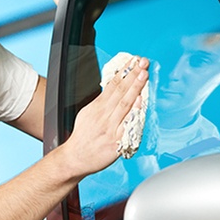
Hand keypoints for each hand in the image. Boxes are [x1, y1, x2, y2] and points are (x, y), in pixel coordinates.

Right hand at [63, 57, 149, 177]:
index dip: (124, 72)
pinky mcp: (116, 141)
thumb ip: (101, 103)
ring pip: (125, 104)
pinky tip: (140, 102)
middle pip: (120, 91)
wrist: (75, 158)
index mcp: (96, 107)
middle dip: (133, 75)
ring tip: (144, 75)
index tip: (133, 61)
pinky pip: (128, 124)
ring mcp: (111, 128)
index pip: (112, 85)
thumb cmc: (82, 138)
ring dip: (135, 88)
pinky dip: (134, 112)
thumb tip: (113, 90)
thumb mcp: (86, 114)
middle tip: (142, 62)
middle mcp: (103, 116)